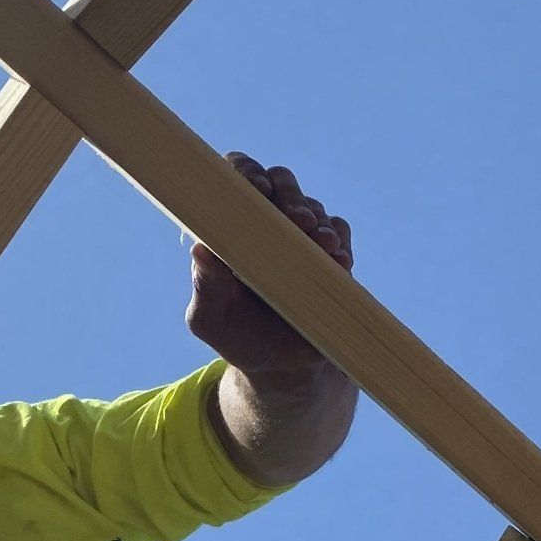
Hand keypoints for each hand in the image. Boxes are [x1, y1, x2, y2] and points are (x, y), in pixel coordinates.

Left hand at [186, 153, 352, 380]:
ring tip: (324, 247)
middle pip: (279, 181)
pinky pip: (339, 231)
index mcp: (229, 228)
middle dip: (290, 196)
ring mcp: (301, 234)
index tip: (257, 190)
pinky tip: (339, 262)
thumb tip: (199, 249)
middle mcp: (266, 222)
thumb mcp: (210, 319)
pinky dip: (340, 242)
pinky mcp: (331, 251)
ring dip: (319, 222)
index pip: (235, 177)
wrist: (282, 366)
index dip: (245, 173)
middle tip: (298, 222)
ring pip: (312, 206)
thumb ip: (204, 285)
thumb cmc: (237, 337)